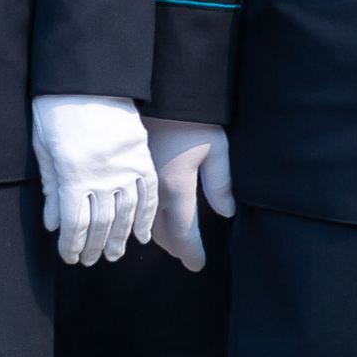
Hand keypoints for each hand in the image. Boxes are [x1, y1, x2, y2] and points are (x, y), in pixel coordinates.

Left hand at [31, 92, 157, 265]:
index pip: (75, 224)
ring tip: (115, 253)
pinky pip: (148, 193)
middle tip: (92, 261)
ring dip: (122, 237)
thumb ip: (51, 189)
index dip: (72, 245)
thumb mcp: (45, 149)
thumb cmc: (57, 111)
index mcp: (73, 175)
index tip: (70, 257)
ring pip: (127, 213)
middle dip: (95, 246)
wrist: (87, 79)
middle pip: (102, 223)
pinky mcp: (141, 156)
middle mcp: (102, 176)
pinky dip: (146, 216)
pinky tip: (142, 233)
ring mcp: (125, 167)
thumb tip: (53, 224)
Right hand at [145, 118, 232, 271]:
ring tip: (170, 240)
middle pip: (161, 232)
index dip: (191, 253)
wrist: (159, 91)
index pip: (184, 233)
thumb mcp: (217, 150)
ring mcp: (138, 180)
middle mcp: (154, 190)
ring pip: (144, 220)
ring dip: (158, 234)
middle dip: (175, 246)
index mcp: (177, 188)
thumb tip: (226, 213)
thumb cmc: (193, 120)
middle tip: (186, 255)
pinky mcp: (130, 169)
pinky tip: (150, 215)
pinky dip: (144, 217)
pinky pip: (136, 204)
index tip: (197, 266)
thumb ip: (220, 184)